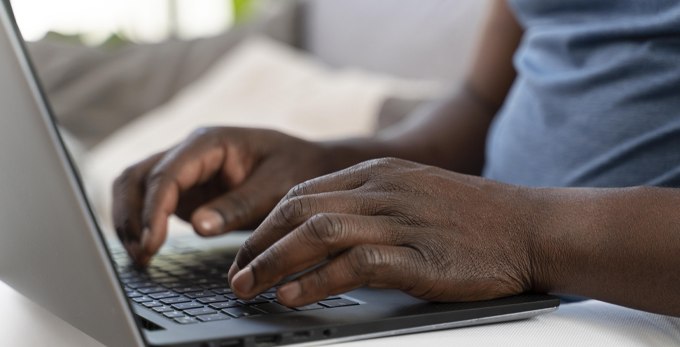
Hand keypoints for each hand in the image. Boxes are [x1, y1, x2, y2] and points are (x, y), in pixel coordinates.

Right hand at [113, 127, 331, 264]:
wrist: (310, 166)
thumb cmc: (297, 169)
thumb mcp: (276, 188)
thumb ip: (238, 205)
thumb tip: (198, 227)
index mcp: (210, 142)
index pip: (167, 173)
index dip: (153, 209)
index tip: (152, 243)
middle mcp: (190, 152)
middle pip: (138, 176)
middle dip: (131, 216)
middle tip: (140, 255)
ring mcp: (185, 171)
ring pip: (135, 187)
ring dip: (130, 220)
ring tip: (140, 257)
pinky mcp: (186, 190)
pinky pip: (150, 203)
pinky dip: (142, 224)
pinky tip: (147, 250)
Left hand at [227, 158, 542, 306]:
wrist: (530, 226)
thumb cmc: (473, 217)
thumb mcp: (413, 195)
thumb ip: (370, 206)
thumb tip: (322, 232)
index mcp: (379, 173)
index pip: (303, 193)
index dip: (266, 223)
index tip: (247, 250)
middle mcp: (384, 190)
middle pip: (300, 208)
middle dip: (259, 242)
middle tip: (236, 272)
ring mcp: (401, 220)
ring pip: (319, 231)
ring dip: (275, 260)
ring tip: (249, 287)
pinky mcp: (419, 254)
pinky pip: (354, 263)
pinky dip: (316, 279)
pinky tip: (294, 295)